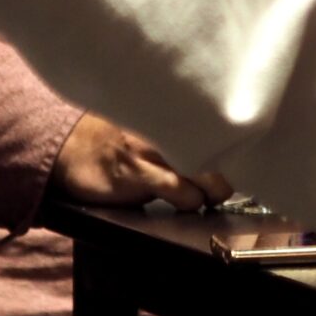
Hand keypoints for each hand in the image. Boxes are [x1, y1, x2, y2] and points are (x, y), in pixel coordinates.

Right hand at [51, 113, 232, 210]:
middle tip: (222, 185)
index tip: (246, 156)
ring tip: (207, 196)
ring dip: (213, 191)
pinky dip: (190, 201)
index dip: (239, 143)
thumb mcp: (152, 121)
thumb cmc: (116, 136)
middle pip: (219, 146)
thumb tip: (221, 143)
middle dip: (229, 171)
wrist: (69, 146)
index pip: (219, 123)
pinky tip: (185, 203)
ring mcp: (152, 150)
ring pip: (205, 170)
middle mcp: (166, 126)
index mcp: (174, 111)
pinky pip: (179, 192)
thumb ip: (182, 127)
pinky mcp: (136, 176)